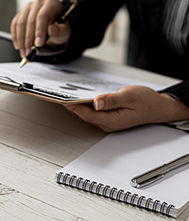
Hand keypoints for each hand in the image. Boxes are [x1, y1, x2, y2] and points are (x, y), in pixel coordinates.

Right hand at [11, 0, 70, 57]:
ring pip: (21, 23)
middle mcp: (39, 2)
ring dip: (21, 40)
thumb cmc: (59, 28)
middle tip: (29, 52)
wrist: (53, 26)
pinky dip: (15, 36)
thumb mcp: (64, 31)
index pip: (43, 16)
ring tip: (24, 52)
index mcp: (51, 3)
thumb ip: (60, 31)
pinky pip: (15, 24)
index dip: (39, 31)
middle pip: (30, 21)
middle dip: (29, 39)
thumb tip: (52, 30)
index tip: (38, 44)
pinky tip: (18, 46)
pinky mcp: (21, 13)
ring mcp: (29, 7)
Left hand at [65, 86, 188, 131]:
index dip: (74, 107)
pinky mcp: (109, 118)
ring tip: (68, 96)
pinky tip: (82, 98)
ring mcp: (108, 123)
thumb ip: (111, 100)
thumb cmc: (147, 102)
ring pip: (89, 115)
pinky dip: (87, 106)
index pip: (87, 114)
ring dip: (79, 106)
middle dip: (73, 106)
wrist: (159, 107)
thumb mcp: (129, 96)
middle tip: (61, 96)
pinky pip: (94, 113)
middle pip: (85, 115)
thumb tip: (96, 102)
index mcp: (113, 120)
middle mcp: (109, 124)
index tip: (64, 100)